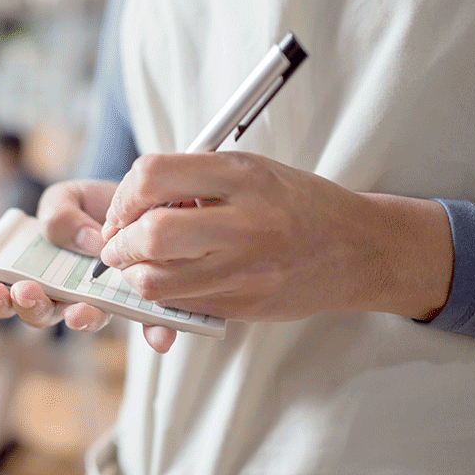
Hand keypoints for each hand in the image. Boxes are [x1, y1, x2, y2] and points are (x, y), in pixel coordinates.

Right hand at [0, 179, 176, 348]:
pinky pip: (145, 323)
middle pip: (40, 315)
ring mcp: (100, 301)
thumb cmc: (89, 206)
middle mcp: (65, 295)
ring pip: (87, 320)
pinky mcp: (138, 302)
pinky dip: (153, 331)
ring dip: (81, 320)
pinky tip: (160, 337)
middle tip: (26, 293)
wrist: (135, 200)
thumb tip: (88, 242)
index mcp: (37, 273)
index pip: (8, 294)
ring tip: (77, 312)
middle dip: (30, 308)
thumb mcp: (66, 198)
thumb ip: (60, 217)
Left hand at [98, 151, 452, 328]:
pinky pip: (179, 303)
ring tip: (138, 265)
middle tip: (117, 245)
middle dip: (120, 242)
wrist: (358, 248)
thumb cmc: (295, 203)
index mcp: (242, 174)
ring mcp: (247, 267)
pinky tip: (169, 280)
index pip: (152, 175)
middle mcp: (246, 221)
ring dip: (133, 275)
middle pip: (151, 233)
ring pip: (156, 280)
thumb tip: (132, 201)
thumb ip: (195, 180)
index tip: (123, 209)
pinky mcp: (245, 302)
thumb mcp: (251, 171)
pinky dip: (160, 293)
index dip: (124, 196)